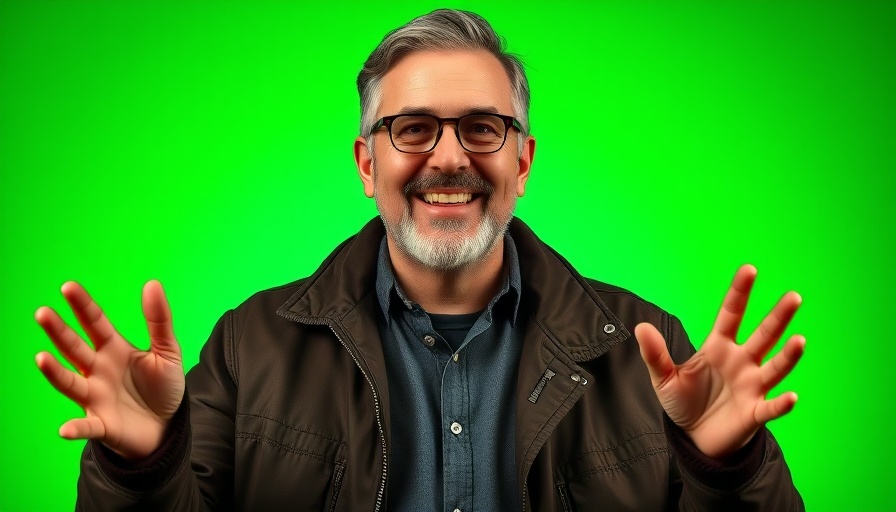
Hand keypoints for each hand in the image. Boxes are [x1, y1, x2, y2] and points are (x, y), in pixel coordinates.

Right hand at [35, 280, 184, 459]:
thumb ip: (159, 320)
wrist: (168, 427)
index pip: (94, 322)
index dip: (82, 305)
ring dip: (55, 372)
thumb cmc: (163, 387)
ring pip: (70, 383)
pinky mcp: (102, 425)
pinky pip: (87, 426)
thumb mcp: (167, 350)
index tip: (68, 286)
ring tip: (41, 358)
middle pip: (74, 348)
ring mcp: (96, 397)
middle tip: (43, 313)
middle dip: (59, 331)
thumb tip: (152, 283)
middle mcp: (97, 370)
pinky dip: (75, 428)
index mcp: (113, 349)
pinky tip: (65, 429)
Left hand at [634, 265, 804, 458]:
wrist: (695, 438)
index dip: (740, 293)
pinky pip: (771, 407)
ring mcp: (751, 386)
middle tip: (793, 296)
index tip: (749, 269)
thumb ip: (655, 354)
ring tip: (799, 341)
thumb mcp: (664, 378)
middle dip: (778, 317)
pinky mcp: (754, 413)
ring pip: (774, 367)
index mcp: (718, 347)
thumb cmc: (684, 402)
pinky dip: (781, 404)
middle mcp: (741, 362)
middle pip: (764, 335)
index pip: (731, 314)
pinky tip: (791, 397)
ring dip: (788, 355)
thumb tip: (641, 327)